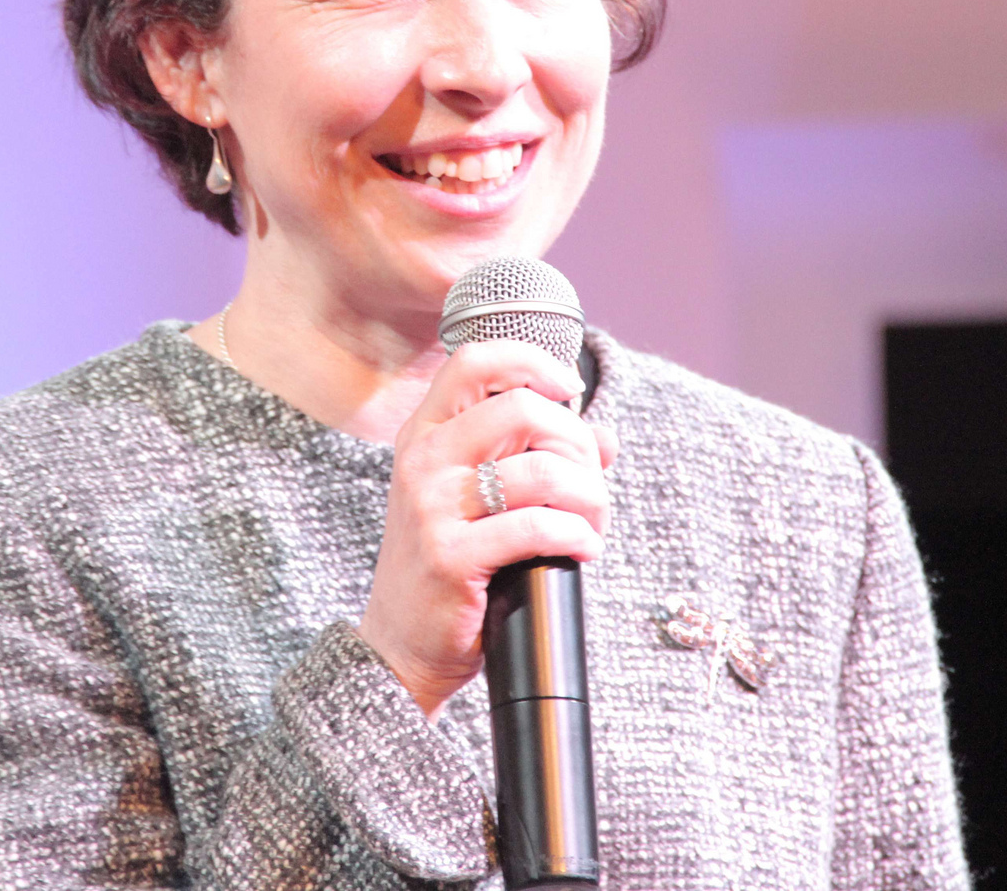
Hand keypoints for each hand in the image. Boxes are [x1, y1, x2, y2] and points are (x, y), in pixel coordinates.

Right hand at [357, 340, 618, 717]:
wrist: (400, 645)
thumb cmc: (447, 565)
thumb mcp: (479, 499)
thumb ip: (535, 457)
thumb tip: (605, 437)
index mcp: (425, 434)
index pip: (474, 360)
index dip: (531, 362)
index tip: (568, 390)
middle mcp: (422, 460)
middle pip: (521, 407)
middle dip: (576, 443)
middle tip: (589, 481)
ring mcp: (432, 508)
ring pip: (540, 472)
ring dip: (588, 498)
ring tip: (593, 522)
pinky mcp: (450, 556)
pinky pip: (536, 528)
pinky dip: (578, 536)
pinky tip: (582, 549)